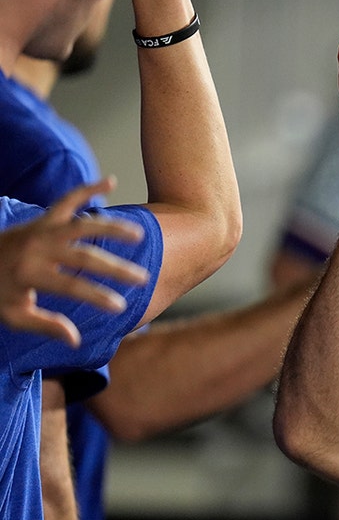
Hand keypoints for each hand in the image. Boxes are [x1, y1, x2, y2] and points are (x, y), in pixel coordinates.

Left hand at [0, 179, 149, 346]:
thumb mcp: (14, 315)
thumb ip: (45, 325)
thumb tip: (75, 339)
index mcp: (30, 273)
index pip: (71, 286)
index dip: (98, 297)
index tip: (120, 307)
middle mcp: (37, 248)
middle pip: (84, 257)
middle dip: (115, 269)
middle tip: (142, 278)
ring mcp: (41, 229)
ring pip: (82, 224)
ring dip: (112, 227)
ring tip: (138, 234)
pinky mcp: (43, 218)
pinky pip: (68, 198)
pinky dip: (89, 188)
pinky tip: (111, 180)